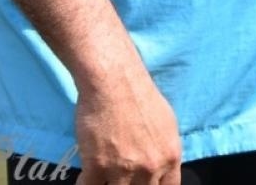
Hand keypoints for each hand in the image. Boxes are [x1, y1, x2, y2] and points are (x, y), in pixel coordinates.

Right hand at [73, 62, 181, 183]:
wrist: (115, 82)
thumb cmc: (141, 97)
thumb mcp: (166, 126)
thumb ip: (163, 153)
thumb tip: (160, 168)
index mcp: (170, 158)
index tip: (143, 184)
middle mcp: (150, 168)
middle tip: (119, 178)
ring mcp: (123, 170)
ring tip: (104, 177)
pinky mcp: (97, 167)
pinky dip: (85, 184)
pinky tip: (86, 176)